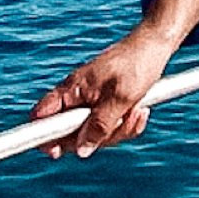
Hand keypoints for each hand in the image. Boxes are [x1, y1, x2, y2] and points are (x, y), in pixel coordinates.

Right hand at [31, 26, 175, 160]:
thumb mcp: (120, 98)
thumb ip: (99, 125)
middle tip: (121, 121)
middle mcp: (77, 97)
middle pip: (72, 135)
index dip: (43, 137)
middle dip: (99, 137)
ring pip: (95, 134)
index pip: (43, 117)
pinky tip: (140, 111)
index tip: (55, 152)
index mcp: (72, 90)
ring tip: (136, 111)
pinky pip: (110, 128)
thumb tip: (80, 150)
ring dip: (119, 130)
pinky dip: (126, 124)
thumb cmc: (137, 65)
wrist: (155, 45)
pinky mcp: (107, 106)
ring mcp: (92, 102)